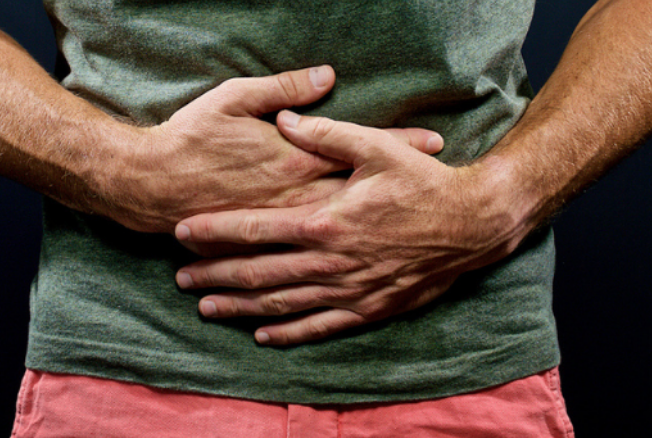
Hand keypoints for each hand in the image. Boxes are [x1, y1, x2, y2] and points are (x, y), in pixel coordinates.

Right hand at [98, 66, 443, 234]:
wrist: (149, 184)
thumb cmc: (191, 138)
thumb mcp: (233, 98)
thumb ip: (282, 89)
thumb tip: (325, 76)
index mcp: (294, 157)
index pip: (358, 147)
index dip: (398, 142)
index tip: (435, 142)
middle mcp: (297, 196)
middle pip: (361, 191)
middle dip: (400, 188)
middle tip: (439, 190)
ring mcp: (283, 225)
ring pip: (343, 228)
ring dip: (379, 225)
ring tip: (413, 230)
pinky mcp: (266, 246)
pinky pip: (309, 255)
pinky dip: (340, 255)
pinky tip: (361, 265)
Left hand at [174, 111, 532, 344]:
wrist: (471, 224)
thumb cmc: (423, 183)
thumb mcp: (378, 147)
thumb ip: (326, 135)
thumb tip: (283, 120)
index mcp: (326, 220)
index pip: (256, 228)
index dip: (215, 231)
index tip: (182, 232)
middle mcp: (330, 262)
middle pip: (259, 272)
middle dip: (215, 273)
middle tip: (181, 276)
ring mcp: (348, 291)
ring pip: (281, 303)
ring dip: (240, 305)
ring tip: (206, 307)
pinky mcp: (368, 309)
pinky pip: (319, 326)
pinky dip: (288, 332)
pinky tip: (262, 336)